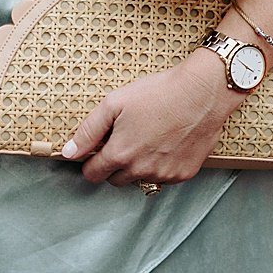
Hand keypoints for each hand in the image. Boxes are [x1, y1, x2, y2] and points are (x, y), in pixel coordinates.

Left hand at [62, 47, 243, 186]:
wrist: (203, 92)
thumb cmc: (160, 93)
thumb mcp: (114, 103)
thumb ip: (88, 131)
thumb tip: (69, 152)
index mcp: (120, 154)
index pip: (92, 175)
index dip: (92, 162)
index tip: (100, 150)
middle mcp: (141, 170)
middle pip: (116, 180)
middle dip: (116, 164)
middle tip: (128, 139)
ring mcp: (164, 174)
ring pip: (141, 179)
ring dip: (140, 165)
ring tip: (151, 137)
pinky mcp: (184, 173)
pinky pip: (165, 177)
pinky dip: (163, 165)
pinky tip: (169, 143)